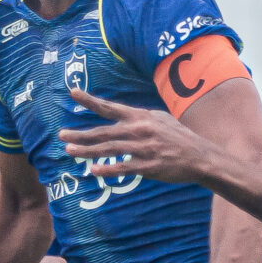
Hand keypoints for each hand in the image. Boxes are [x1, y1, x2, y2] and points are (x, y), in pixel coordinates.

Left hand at [59, 88, 211, 183]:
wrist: (199, 156)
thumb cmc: (178, 138)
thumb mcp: (159, 119)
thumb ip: (139, 117)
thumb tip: (122, 116)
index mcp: (140, 117)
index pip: (110, 107)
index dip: (90, 100)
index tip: (72, 92)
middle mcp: (139, 130)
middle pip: (103, 132)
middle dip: (80, 134)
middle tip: (62, 136)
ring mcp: (143, 149)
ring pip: (109, 149)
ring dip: (87, 151)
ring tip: (70, 151)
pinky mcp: (148, 166)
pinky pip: (124, 168)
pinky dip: (108, 169)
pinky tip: (93, 170)